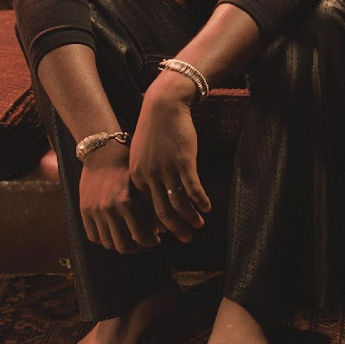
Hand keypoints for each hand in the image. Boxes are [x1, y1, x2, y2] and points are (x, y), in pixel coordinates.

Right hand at [79, 141, 160, 253]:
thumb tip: (156, 231)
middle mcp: (108, 209)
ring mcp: (94, 211)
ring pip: (107, 243)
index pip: (141, 236)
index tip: (156, 240)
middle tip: (142, 243)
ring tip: (129, 239)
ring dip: (119, 245)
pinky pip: (93, 235)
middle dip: (136, 248)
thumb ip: (148, 208)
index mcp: (126, 202)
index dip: (150, 242)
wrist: (102, 153)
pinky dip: (103, 239)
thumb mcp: (141, 184)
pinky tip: (113, 233)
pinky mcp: (84, 210)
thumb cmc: (127, 166)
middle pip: (123, 245)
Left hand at [129, 77, 211, 242]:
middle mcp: (149, 177)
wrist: (163, 105)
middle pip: (162, 212)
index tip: (168, 232)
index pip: (146, 209)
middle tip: (186, 238)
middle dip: (175, 229)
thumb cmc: (155, 128)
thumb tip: (154, 192)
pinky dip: (200, 201)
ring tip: (199, 225)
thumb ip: (145, 173)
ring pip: (178, 204)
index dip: (158, 224)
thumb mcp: (142, 153)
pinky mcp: (183, 162)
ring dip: (190, 217)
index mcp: (137, 176)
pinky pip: (192, 189)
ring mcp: (166, 170)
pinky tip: (207, 207)